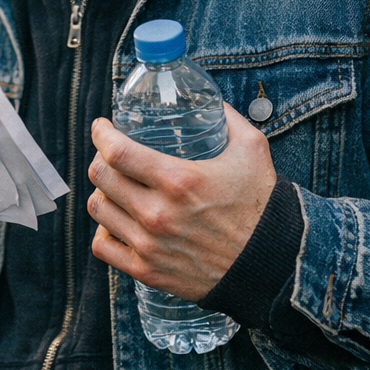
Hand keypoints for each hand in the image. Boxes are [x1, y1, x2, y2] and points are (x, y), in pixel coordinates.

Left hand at [87, 103, 276, 301]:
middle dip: (100, 158)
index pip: (116, 152)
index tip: (102, 127)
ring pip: (98, 209)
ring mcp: (149, 245)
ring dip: (103, 192)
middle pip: (101, 178)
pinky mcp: (148, 271)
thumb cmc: (261, 206)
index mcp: (178, 181)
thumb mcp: (252, 150)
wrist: (271, 263)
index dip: (102, 134)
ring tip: (115, 186)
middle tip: (110, 154)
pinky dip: (104, 232)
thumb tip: (208, 99)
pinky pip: (102, 247)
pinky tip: (117, 221)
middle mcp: (158, 214)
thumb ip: (228, 118)